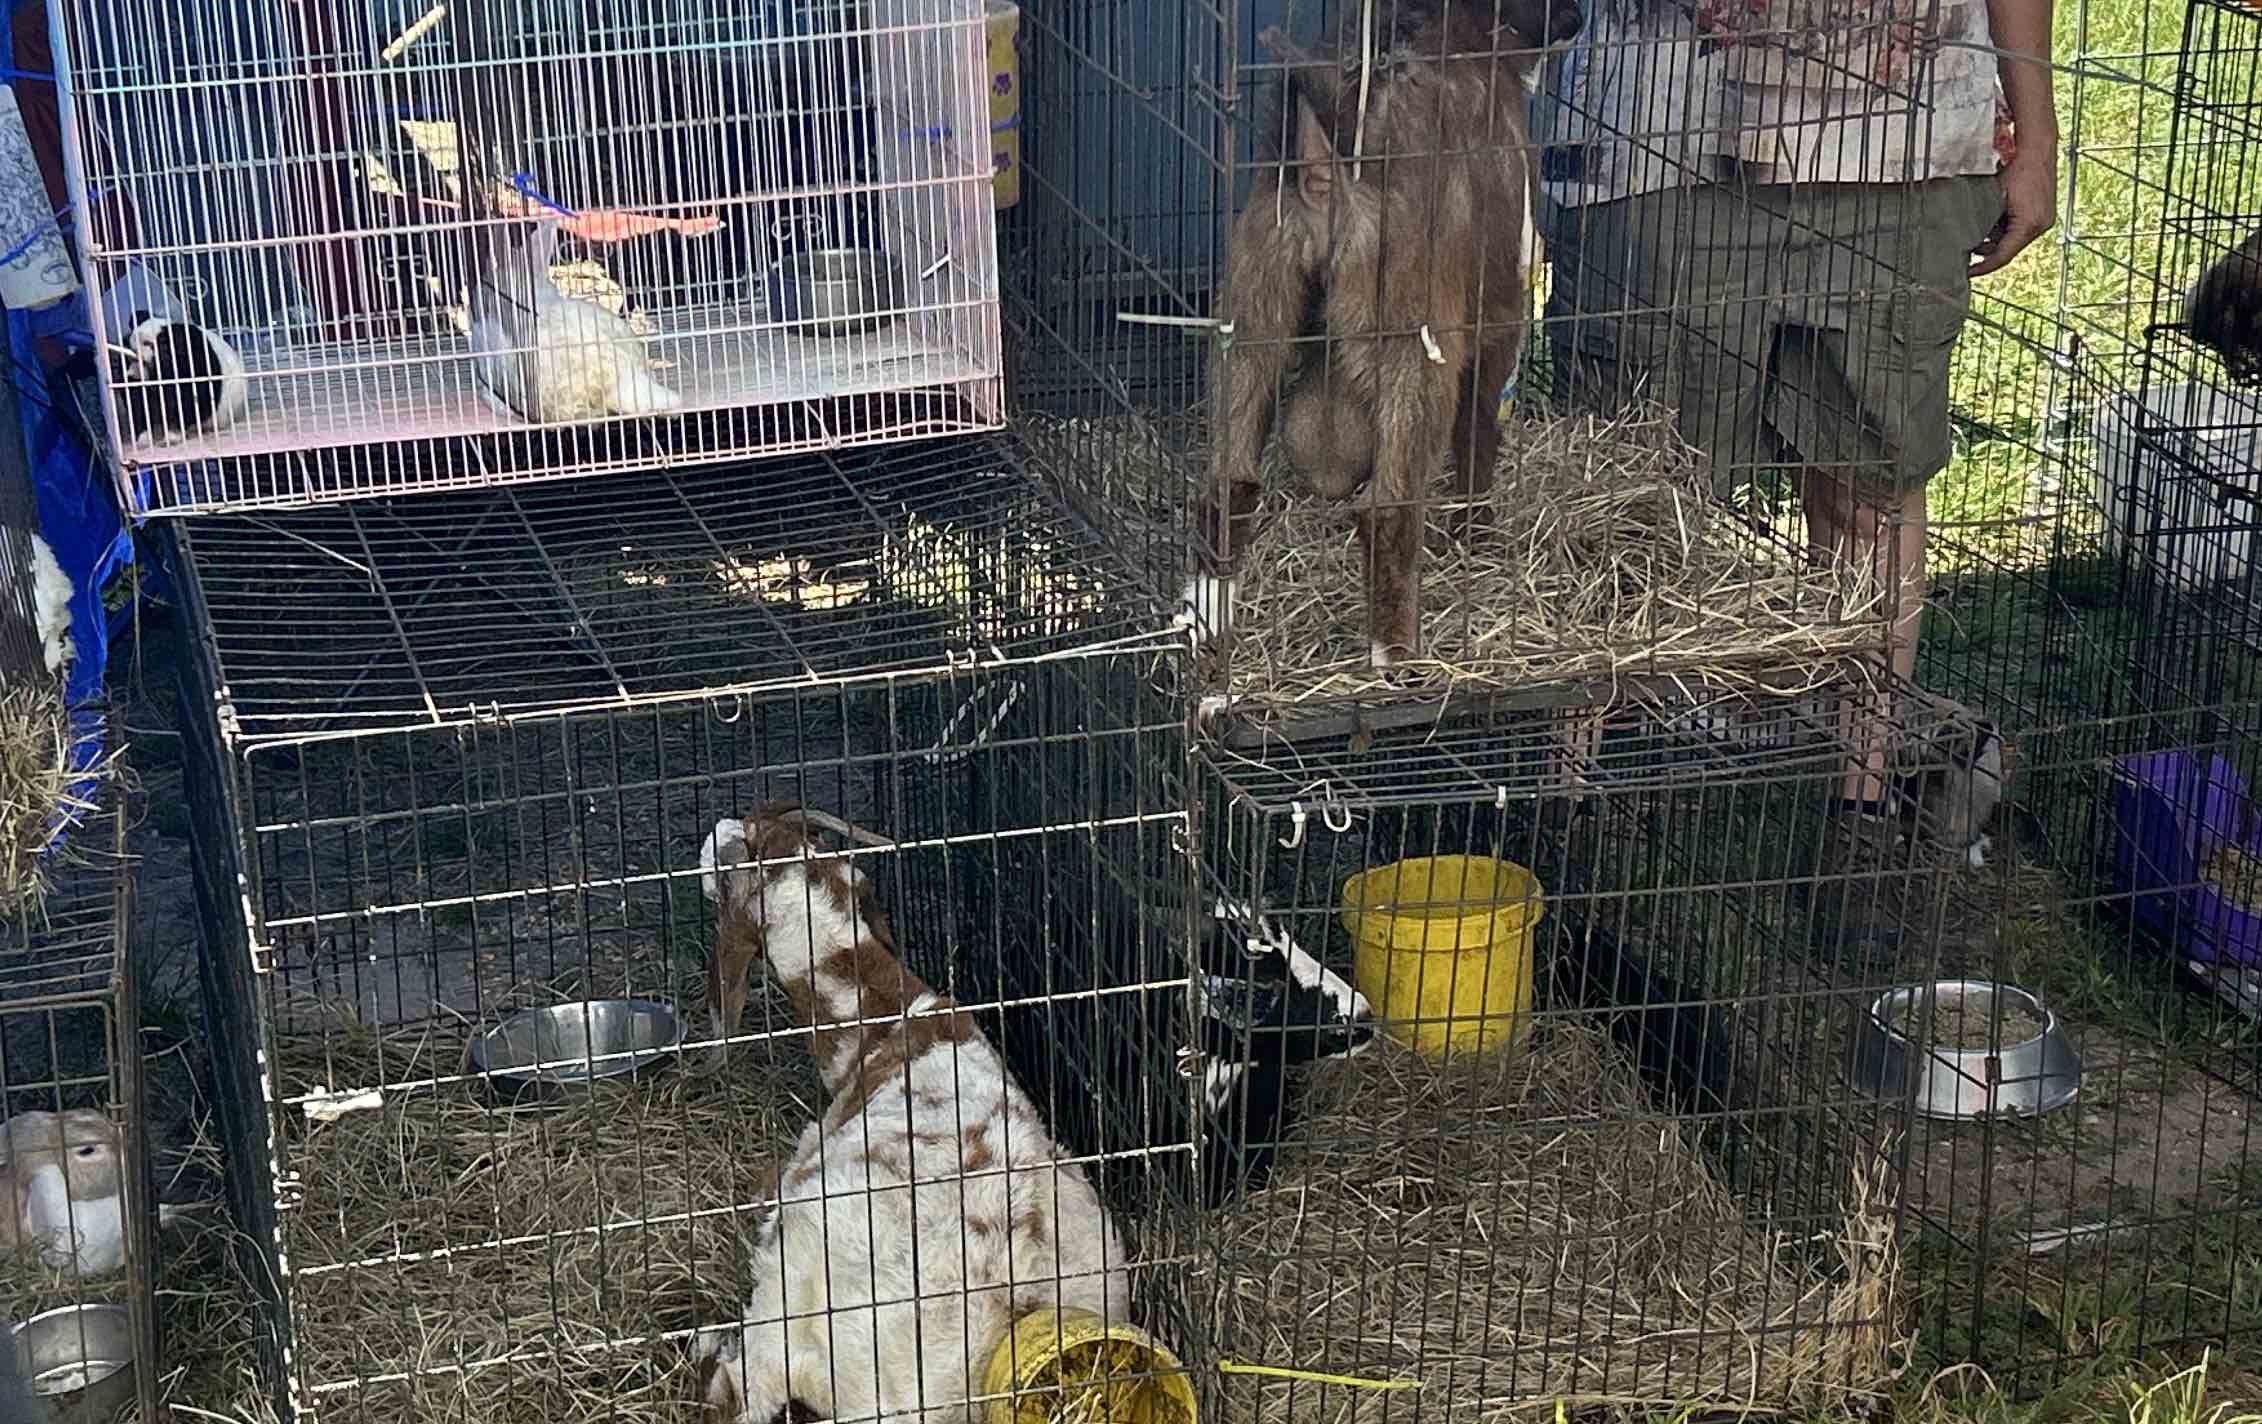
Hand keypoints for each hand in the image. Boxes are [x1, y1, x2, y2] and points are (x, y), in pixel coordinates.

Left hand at [1970, 149, 2056, 277]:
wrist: (2037, 146)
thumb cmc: (2018, 167)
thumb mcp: (1994, 197)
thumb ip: (1982, 220)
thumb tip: (1965, 236)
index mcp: (2029, 225)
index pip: (2003, 256)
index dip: (1984, 267)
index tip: (1969, 272)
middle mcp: (2041, 225)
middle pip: (2009, 248)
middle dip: (1987, 252)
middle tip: (1966, 253)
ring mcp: (2044, 218)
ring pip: (2014, 238)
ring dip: (1995, 239)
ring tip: (1975, 236)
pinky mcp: (2043, 212)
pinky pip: (2020, 228)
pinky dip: (2004, 228)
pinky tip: (1989, 222)